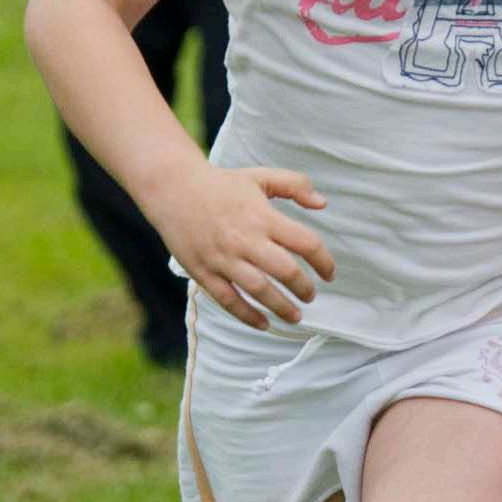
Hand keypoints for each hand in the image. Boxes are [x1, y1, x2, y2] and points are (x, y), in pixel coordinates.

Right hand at [145, 163, 334, 330]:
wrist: (172, 188)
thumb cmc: (222, 184)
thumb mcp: (261, 177)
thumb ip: (295, 185)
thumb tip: (323, 204)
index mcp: (263, 217)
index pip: (306, 243)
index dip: (324, 261)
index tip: (329, 273)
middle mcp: (245, 239)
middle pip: (286, 271)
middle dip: (304, 289)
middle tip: (311, 296)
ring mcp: (223, 258)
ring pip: (259, 290)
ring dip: (282, 307)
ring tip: (296, 317)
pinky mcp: (204, 272)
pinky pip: (228, 300)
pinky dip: (247, 316)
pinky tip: (264, 324)